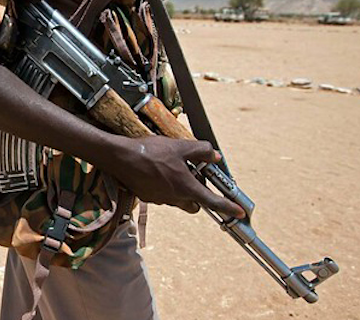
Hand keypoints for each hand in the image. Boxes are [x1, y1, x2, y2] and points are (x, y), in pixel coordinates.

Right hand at [105, 136, 245, 218]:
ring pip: (178, 199)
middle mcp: (174, 197)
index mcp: (186, 187)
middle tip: (194, 177)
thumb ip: (201, 151)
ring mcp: (160, 199)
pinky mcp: (148, 197)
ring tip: (173, 168)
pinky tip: (158, 170)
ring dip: (181, 188)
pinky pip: (163, 195)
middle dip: (198, 196)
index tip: (239, 213)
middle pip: (195, 204)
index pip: (213, 201)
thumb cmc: (150, 152)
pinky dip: (166, 186)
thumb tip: (215, 155)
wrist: (120, 158)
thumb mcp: (180, 146)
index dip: (228, 207)